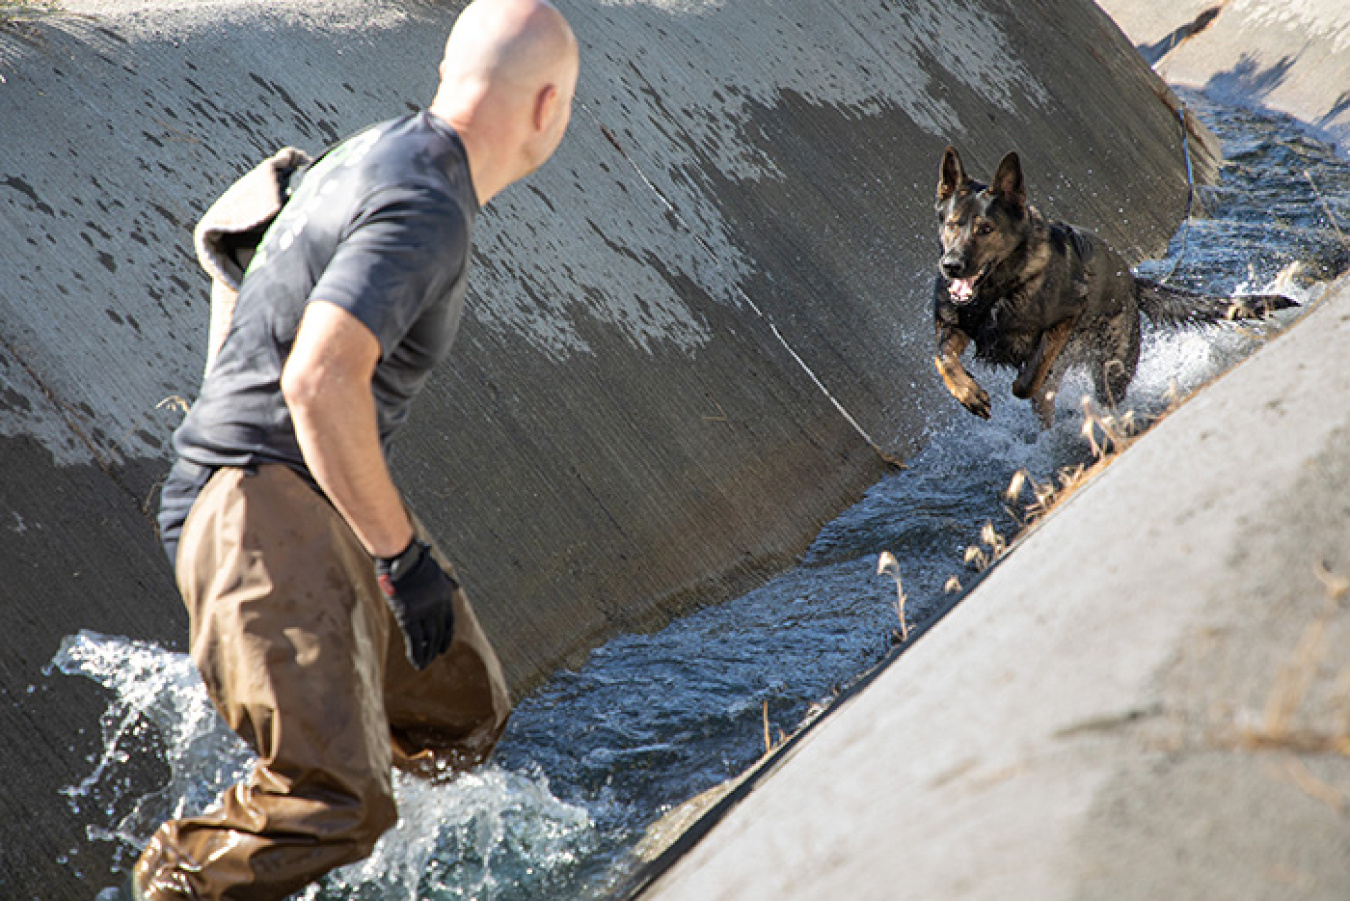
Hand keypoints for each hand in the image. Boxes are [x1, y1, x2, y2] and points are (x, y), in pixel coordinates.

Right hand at [375, 540, 456, 669]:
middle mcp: (438, 605)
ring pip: (428, 639)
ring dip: (427, 654)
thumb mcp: (436, 569)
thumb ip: (445, 580)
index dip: (447, 636)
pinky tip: (416, 664)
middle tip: (434, 658)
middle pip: (439, 632)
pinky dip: (415, 653)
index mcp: (445, 595)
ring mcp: (424, 611)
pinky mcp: (408, 615)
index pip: (449, 621)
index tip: (445, 647)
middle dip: (436, 647)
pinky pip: (414, 639)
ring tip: (424, 666)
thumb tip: (455, 585)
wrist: (401, 555)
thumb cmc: (414, 559)